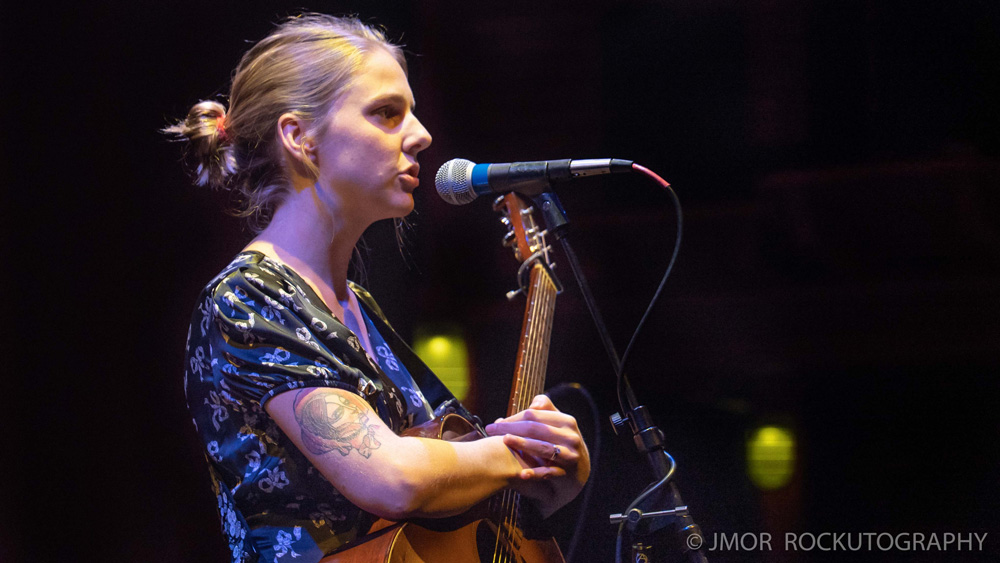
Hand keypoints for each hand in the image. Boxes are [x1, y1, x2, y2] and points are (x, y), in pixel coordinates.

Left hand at [485, 394, 590, 517]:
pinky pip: (549, 472)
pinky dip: (535, 474)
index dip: (513, 417)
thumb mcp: (556, 425)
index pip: (534, 415)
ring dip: (522, 444)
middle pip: (535, 428)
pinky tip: (522, 475)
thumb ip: (544, 411)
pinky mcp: (567, 473)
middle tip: (490, 430)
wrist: (579, 472)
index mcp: (566, 420)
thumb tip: (531, 404)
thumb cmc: (560, 443)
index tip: (496, 422)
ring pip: (542, 447)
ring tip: (505, 441)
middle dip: (510, 428)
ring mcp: (570, 454)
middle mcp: (570, 435)